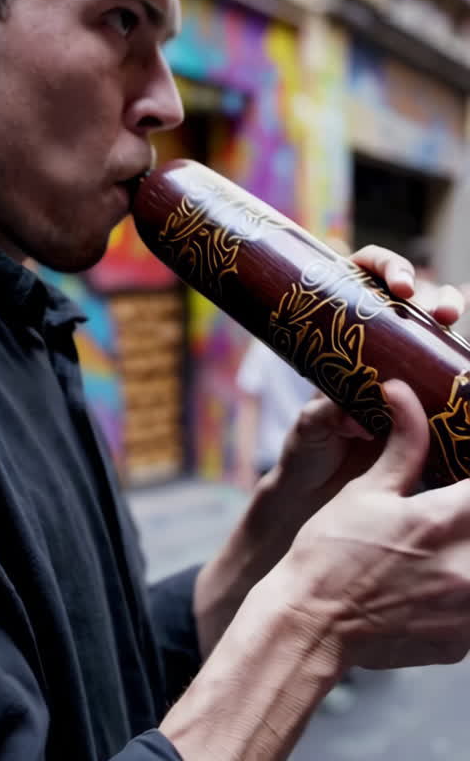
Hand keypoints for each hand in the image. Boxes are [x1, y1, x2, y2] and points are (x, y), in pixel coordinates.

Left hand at [262, 242, 466, 515]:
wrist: (320, 493)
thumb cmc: (307, 450)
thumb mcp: (310, 427)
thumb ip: (325, 415)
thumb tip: (352, 414)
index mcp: (338, 330)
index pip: (365, 273)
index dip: (386, 267)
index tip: (401, 287)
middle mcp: (375, 342)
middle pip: (414, 298)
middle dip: (434, 294)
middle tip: (440, 312)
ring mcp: (403, 368)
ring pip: (437, 331)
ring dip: (453, 318)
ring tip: (452, 322)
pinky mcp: (424, 399)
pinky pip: (450, 373)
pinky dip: (463, 363)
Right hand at [275, 380, 469, 671]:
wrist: (307, 627)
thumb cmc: (328, 554)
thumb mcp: (364, 491)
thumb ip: (403, 443)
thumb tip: (404, 392)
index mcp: (442, 521)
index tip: (462, 475)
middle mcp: (465, 569)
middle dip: (469, 511)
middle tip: (455, 506)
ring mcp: (467, 613)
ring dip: (469, 551)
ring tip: (446, 545)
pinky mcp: (461, 644)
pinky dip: (464, 593)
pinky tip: (438, 584)